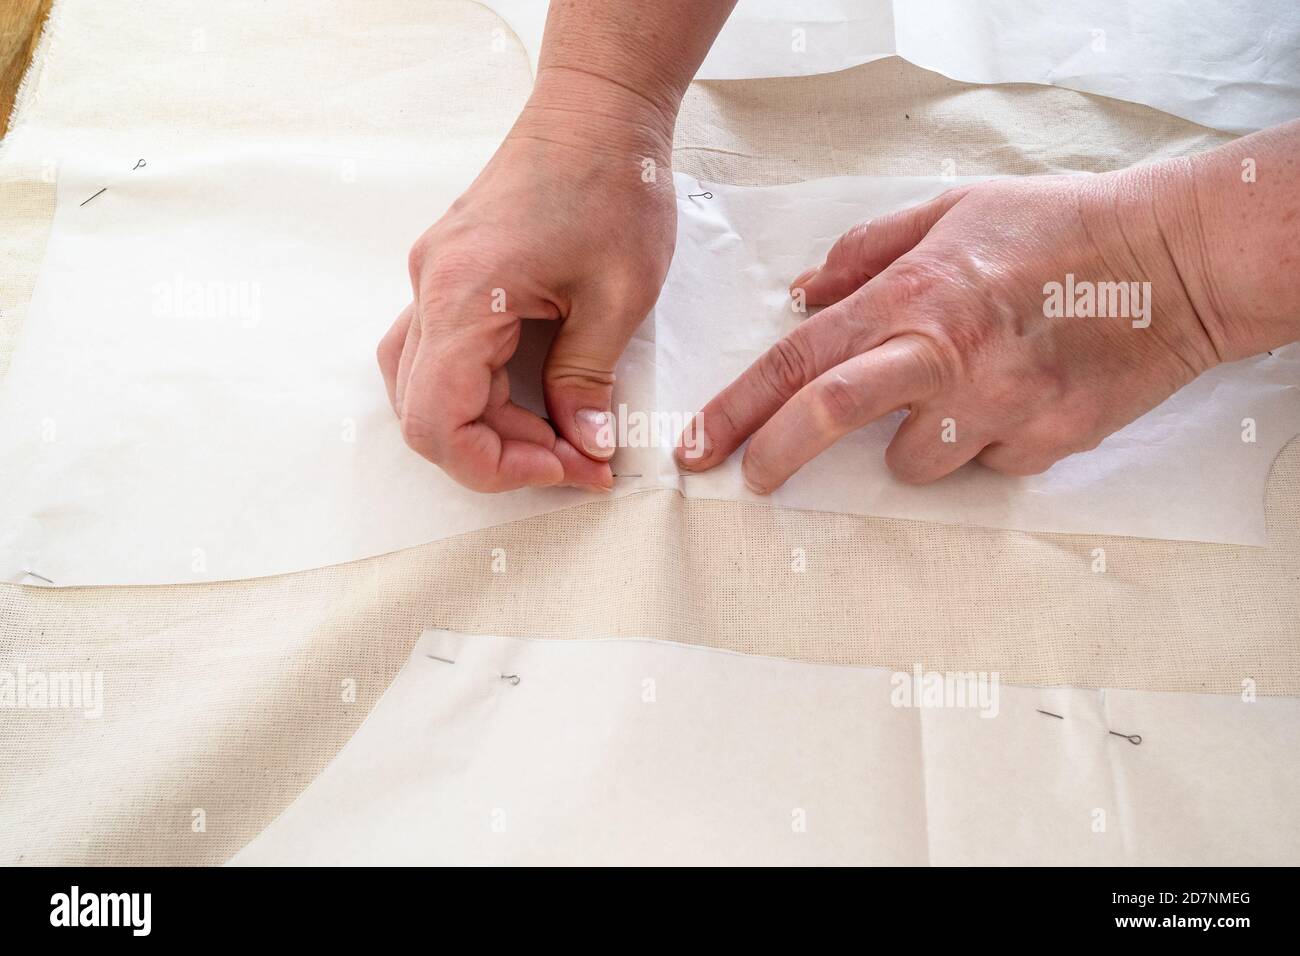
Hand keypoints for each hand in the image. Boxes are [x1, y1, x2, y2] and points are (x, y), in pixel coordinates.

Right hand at [379, 77, 675, 491]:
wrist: (597, 109)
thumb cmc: (612, 182)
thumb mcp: (618, 297)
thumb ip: (588, 382)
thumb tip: (584, 444)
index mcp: (463, 295)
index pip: (437, 422)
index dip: (498, 467)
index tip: (566, 468)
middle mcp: (430, 289)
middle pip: (426, 413)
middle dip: (502, 452)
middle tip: (579, 456)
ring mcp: (434, 279)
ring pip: (425, 386)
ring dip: (487, 425)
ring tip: (559, 431)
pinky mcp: (452, 274)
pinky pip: (443, 353)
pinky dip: (483, 389)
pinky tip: (536, 394)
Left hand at [677, 165, 1238, 490]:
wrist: (1177, 261)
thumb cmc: (1060, 227)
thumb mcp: (952, 212)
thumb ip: (866, 255)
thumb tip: (802, 297)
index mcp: (913, 294)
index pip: (798, 360)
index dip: (737, 409)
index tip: (699, 447)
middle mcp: (946, 355)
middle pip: (830, 417)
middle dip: (776, 456)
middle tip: (756, 477)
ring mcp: (999, 406)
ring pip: (917, 463)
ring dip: (918, 442)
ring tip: (962, 391)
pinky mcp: (1047, 443)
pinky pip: (987, 466)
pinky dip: (987, 444)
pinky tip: (1018, 399)